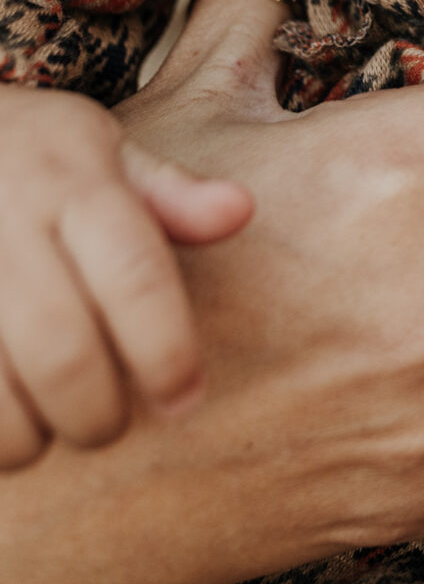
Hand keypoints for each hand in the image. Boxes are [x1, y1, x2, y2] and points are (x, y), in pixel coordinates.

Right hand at [0, 84, 250, 465]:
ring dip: (34, 436)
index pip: (134, 274)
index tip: (185, 397)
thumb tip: (240, 212)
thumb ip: (169, 192)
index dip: (166, 349)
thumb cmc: (35, 154)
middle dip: (99, 412)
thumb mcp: (103, 147)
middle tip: (111, 422)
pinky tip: (7, 419)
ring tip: (52, 424)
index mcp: (72, 184)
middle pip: (64, 351)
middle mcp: (9, 228)